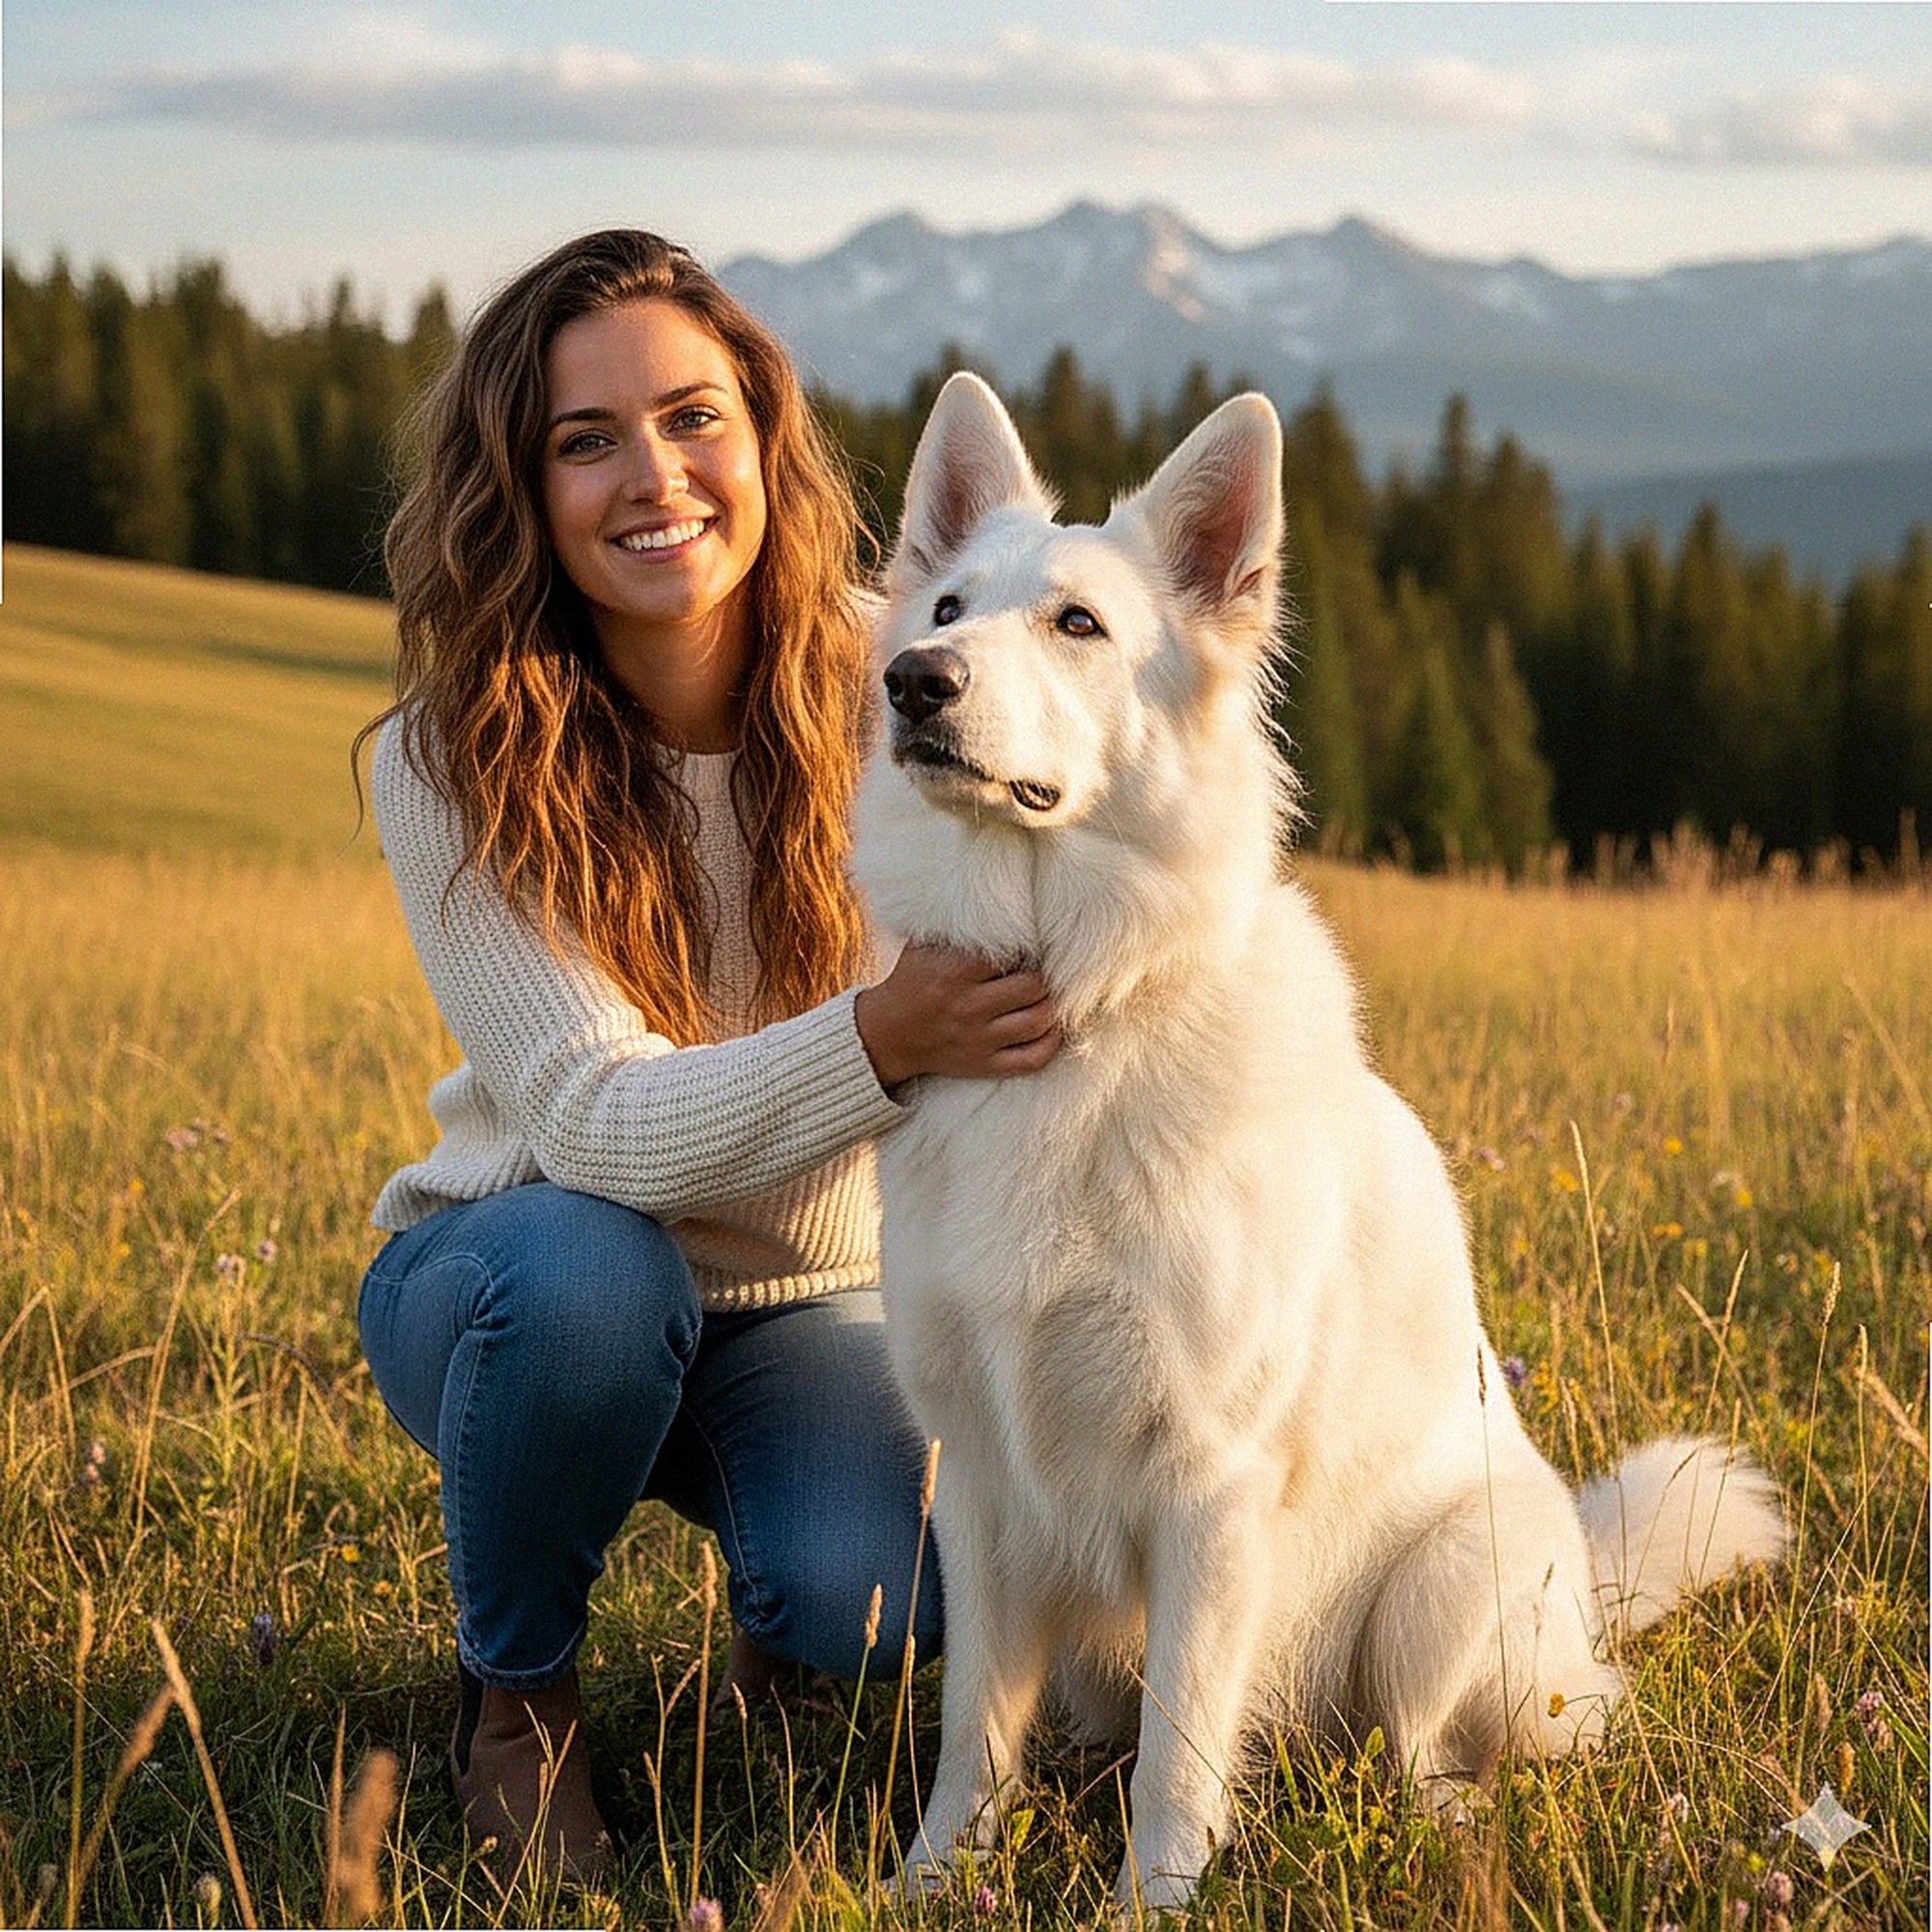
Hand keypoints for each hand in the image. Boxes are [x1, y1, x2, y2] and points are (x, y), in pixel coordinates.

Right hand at [855, 944, 1060, 1090]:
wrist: (887, 1035)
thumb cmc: (912, 981)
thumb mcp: (923, 946)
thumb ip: (956, 926)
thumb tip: (995, 904)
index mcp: (955, 972)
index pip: (1012, 953)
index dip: (1029, 946)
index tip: (1032, 944)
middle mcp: (968, 1006)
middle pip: (1033, 987)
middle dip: (1045, 976)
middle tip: (1047, 970)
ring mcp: (978, 1039)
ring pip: (1038, 1021)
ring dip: (1052, 1005)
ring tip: (1049, 994)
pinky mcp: (984, 1065)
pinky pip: (1032, 1059)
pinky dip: (1051, 1042)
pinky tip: (1052, 1027)